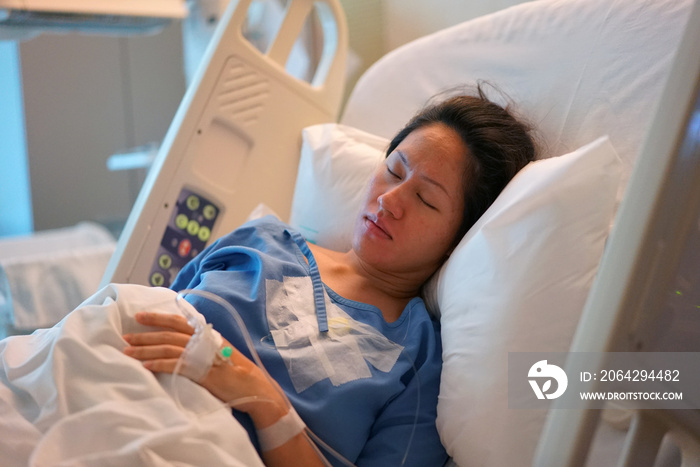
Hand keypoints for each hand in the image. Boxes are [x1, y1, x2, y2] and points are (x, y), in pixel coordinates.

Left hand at [123, 311, 287, 427]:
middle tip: (125, 336)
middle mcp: (202, 340)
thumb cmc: (234, 369)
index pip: (177, 321)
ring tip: (128, 352)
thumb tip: (180, 341)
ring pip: (168, 347)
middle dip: (145, 335)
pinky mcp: (201, 370)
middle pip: (168, 334)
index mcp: (205, 333)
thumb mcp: (217, 350)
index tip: (139, 316)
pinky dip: (160, 363)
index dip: (157, 318)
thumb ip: (200, 343)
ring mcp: (202, 354)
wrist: (252, 384)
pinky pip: (176, 364)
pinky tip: (146, 365)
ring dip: (146, 349)